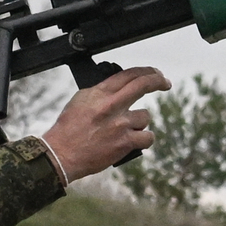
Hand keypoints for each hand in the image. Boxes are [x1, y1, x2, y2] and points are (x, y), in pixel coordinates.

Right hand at [41, 66, 166, 181]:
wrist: (61, 154)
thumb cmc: (69, 128)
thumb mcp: (81, 100)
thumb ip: (102, 92)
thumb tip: (121, 87)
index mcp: (99, 93)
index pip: (128, 74)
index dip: (146, 71)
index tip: (154, 73)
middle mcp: (111, 105)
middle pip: (143, 84)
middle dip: (158, 80)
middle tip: (165, 83)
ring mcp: (119, 124)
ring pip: (144, 116)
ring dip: (138, 123)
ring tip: (122, 131)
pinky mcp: (124, 143)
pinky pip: (147, 137)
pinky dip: (143, 139)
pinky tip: (133, 141)